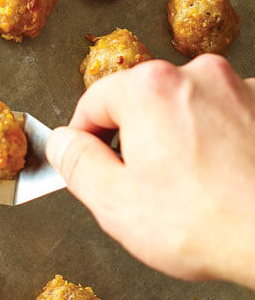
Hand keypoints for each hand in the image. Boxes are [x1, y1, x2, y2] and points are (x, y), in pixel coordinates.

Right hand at [46, 55, 254, 288]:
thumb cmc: (202, 223)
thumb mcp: (111, 200)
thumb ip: (75, 162)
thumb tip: (62, 143)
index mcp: (150, 89)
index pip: (93, 101)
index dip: (81, 137)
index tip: (83, 162)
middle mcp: (199, 76)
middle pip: (142, 101)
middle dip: (131, 140)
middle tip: (134, 187)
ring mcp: (240, 90)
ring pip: (185, 111)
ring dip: (175, 141)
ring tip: (181, 190)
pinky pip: (224, 120)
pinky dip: (214, 144)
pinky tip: (214, 182)